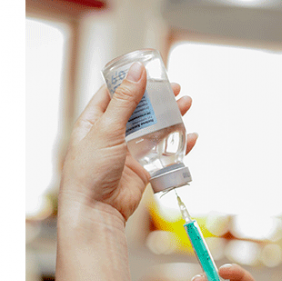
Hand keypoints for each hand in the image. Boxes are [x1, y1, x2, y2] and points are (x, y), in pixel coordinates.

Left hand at [60, 62, 196, 220]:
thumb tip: (137, 71)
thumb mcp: (107, 129)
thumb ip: (124, 101)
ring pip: (153, 129)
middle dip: (157, 98)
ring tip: (187, 104)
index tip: (149, 69)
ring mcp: (127, 152)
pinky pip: (162, 153)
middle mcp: (110, 135)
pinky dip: (177, 145)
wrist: (96, 211)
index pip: (113, 93)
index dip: (131, 80)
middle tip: (175, 87)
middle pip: (138, 110)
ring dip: (170, 117)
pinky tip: (191, 136)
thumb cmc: (90, 171)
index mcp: (94, 122)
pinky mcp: (141, 169)